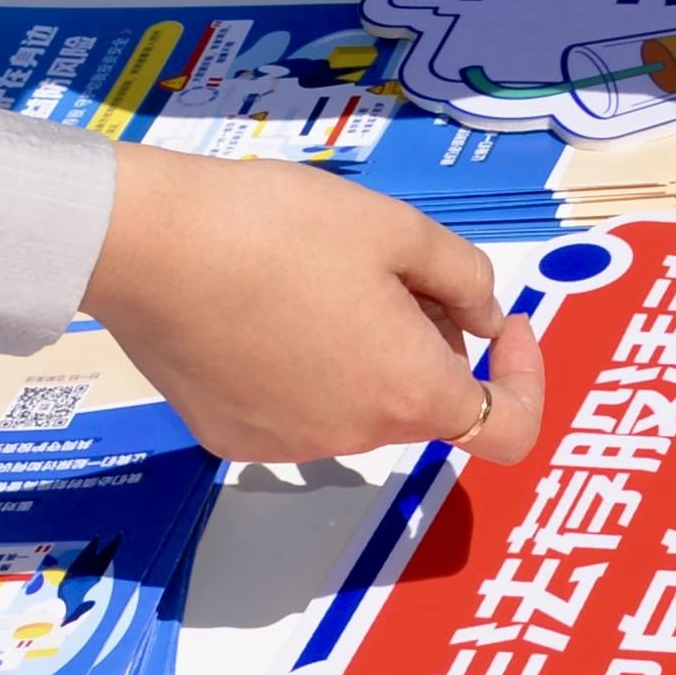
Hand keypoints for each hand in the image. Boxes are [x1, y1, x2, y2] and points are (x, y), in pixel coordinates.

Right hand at [82, 144, 542, 470]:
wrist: (151, 245)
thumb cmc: (282, 228)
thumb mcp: (401, 230)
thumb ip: (465, 280)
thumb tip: (486, 320)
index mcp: (407, 392)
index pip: (506, 429)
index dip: (525, 381)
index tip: (506, 325)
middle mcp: (352, 439)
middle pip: (421, 398)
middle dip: (426, 338)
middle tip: (387, 264)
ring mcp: (285, 446)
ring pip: (357, 400)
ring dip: (364, 349)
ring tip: (315, 273)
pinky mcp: (227, 437)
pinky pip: (294, 405)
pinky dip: (303, 365)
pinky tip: (264, 303)